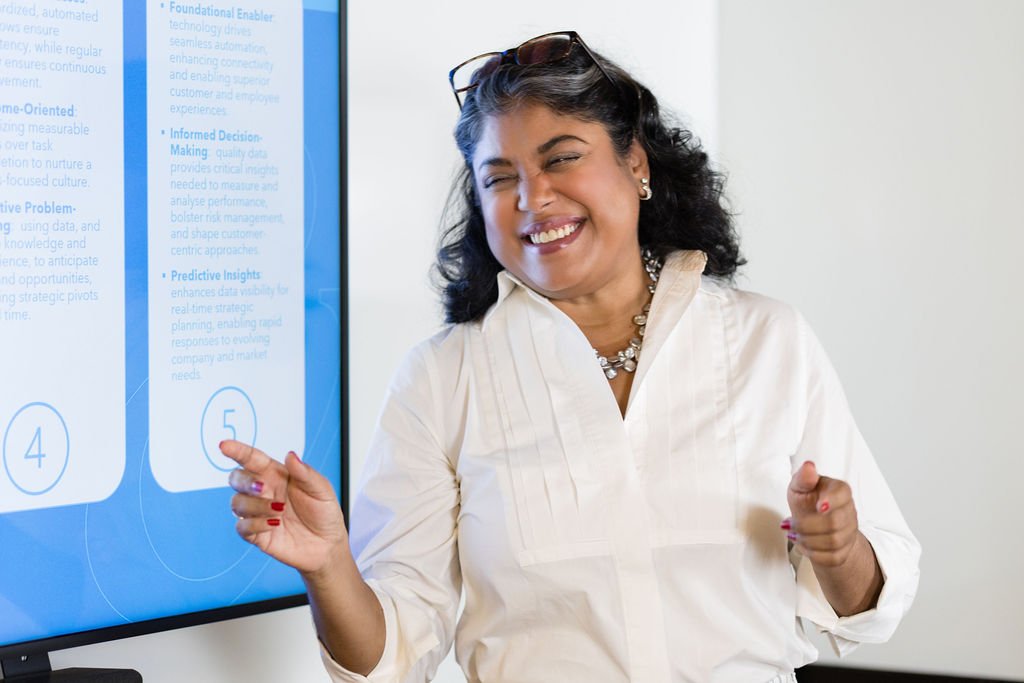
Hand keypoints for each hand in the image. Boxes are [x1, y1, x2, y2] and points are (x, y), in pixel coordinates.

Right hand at [222, 440, 348, 574]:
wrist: (328, 544)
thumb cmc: (324, 512)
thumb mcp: (321, 489)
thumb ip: (305, 473)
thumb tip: (290, 455)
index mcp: (277, 475)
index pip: (252, 459)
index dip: (238, 451)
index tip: (224, 445)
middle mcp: (264, 492)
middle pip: (237, 479)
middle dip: (245, 481)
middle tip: (263, 488)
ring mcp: (258, 513)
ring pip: (237, 503)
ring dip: (255, 505)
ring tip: (279, 511)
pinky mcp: (257, 534)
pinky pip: (242, 527)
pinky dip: (255, 524)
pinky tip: (274, 525)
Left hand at [782, 460, 858, 567]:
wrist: (814, 524)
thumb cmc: (806, 501)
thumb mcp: (799, 487)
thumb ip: (803, 478)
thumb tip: (808, 466)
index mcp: (840, 490)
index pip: (843, 494)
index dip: (831, 501)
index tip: (818, 506)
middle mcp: (849, 510)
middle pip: (834, 523)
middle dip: (807, 526)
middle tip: (789, 524)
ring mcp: (850, 532)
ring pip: (833, 542)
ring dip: (808, 540)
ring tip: (794, 534)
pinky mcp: (845, 551)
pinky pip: (832, 557)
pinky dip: (813, 553)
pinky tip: (803, 545)